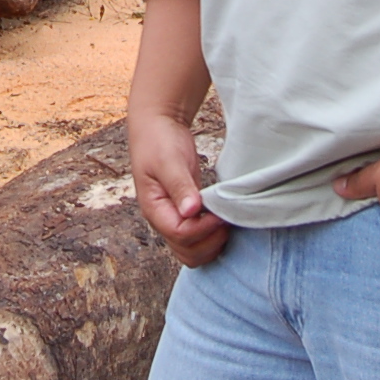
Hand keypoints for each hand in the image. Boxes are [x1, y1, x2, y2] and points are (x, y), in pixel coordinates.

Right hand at [127, 110, 228, 266]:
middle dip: (209, 241)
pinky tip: (222, 220)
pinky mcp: (186, 214)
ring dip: (212, 243)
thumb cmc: (159, 140)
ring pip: (193, 252)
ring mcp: (174, 218)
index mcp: (154, 208)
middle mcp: (162, 219)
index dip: (203, 228)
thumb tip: (191, 211)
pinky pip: (199, 240)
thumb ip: (180, 186)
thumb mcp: (169, 160)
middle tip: (225, 219)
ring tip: (225, 220)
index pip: (180, 234)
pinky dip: (212, 237)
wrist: (157, 127)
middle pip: (186, 252)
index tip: (219, 213)